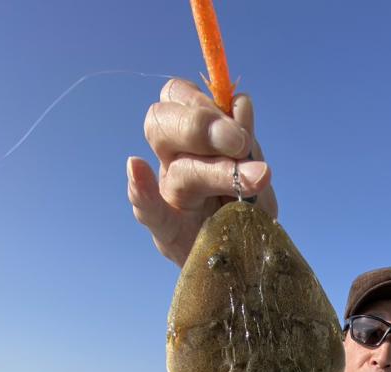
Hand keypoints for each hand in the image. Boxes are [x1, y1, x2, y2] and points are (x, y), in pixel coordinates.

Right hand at [127, 78, 277, 265]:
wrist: (250, 256)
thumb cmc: (248, 207)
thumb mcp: (254, 168)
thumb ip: (245, 141)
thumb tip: (239, 106)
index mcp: (192, 137)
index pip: (178, 96)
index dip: (203, 101)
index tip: (239, 128)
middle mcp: (174, 160)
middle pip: (161, 122)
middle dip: (200, 125)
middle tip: (238, 143)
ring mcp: (168, 194)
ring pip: (171, 164)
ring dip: (210, 168)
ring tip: (251, 181)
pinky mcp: (167, 231)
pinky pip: (147, 208)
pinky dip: (141, 190)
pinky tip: (136, 169)